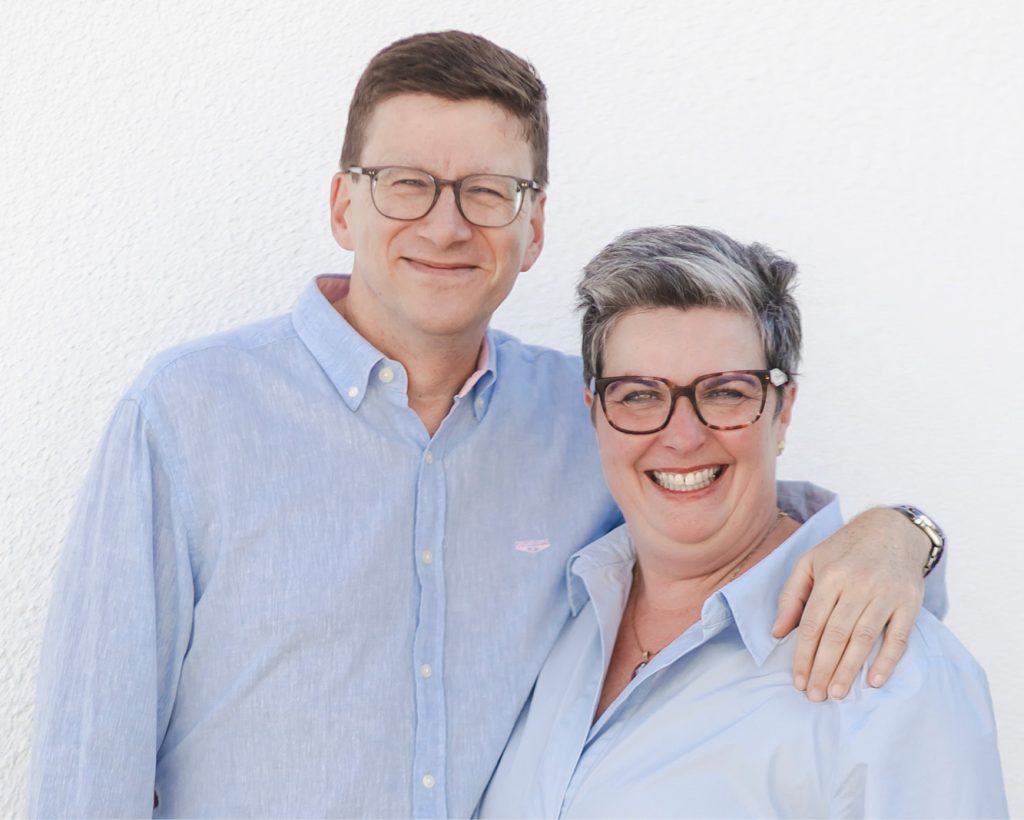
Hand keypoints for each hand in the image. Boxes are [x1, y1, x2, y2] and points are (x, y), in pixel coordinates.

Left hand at [771, 508, 929, 700]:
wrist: (892, 530)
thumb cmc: (844, 550)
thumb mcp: (810, 562)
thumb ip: (791, 596)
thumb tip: (778, 632)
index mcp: (830, 575)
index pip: (812, 624)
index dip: (803, 654)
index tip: (797, 679)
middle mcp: (858, 584)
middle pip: (836, 636)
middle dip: (823, 669)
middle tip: (814, 695)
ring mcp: (886, 594)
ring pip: (863, 639)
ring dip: (849, 670)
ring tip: (836, 693)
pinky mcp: (910, 602)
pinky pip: (898, 637)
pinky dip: (887, 661)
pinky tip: (874, 681)